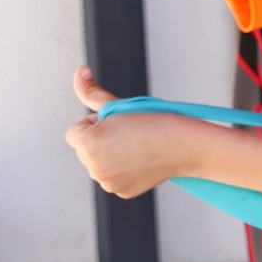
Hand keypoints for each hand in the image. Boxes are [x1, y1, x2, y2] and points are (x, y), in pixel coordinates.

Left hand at [63, 68, 201, 197]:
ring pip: (98, 163)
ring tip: (137, 147)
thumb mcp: (119, 104)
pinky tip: (140, 161)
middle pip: (84, 149)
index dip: (96, 123)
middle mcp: (93, 167)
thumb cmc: (155, 121)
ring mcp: (107, 183)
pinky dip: (122, 169)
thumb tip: (79, 70)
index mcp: (89, 144)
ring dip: (109, 155)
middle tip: (130, 134)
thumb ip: (91, 91)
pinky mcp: (121, 191)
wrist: (186, 146)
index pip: (75, 130)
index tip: (119, 122)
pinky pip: (112, 176)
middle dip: (100, 140)